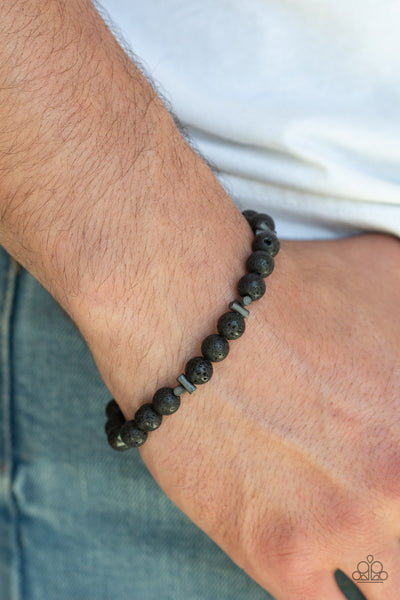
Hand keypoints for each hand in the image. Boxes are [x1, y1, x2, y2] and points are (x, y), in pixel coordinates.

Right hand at [86, 230, 399, 599]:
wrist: (193, 309)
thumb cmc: (293, 287)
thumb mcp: (394, 279)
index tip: (390, 482)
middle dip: (397, 524)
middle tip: (369, 501)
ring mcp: (348, 528)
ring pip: (391, 591)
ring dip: (382, 574)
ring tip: (343, 526)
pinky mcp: (280, 557)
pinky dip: (330, 595)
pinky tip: (316, 565)